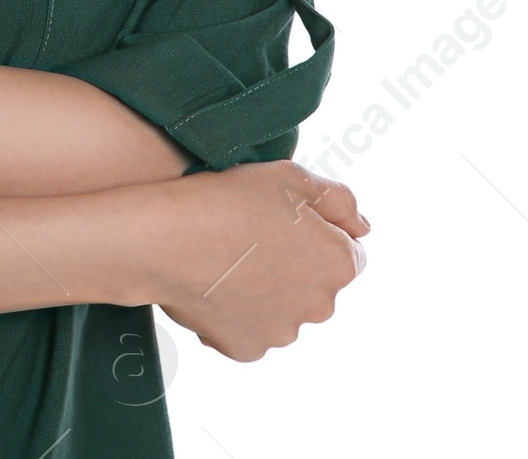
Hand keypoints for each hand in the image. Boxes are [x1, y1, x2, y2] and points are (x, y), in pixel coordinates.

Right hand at [117, 161, 367, 360]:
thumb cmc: (227, 200)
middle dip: (292, 262)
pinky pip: (249, 327)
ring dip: (264, 288)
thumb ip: (338, 200)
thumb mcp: (290, 177)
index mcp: (338, 264)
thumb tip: (361, 227)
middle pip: (314, 282)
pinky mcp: (246, 349)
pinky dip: (236, 309)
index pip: (345, 250)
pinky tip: (213, 281)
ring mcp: (282, 333)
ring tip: (226, 256)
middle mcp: (320, 307)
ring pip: (281, 306)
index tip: (278, 217)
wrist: (166, 239)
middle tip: (249, 233)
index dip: (313, 229)